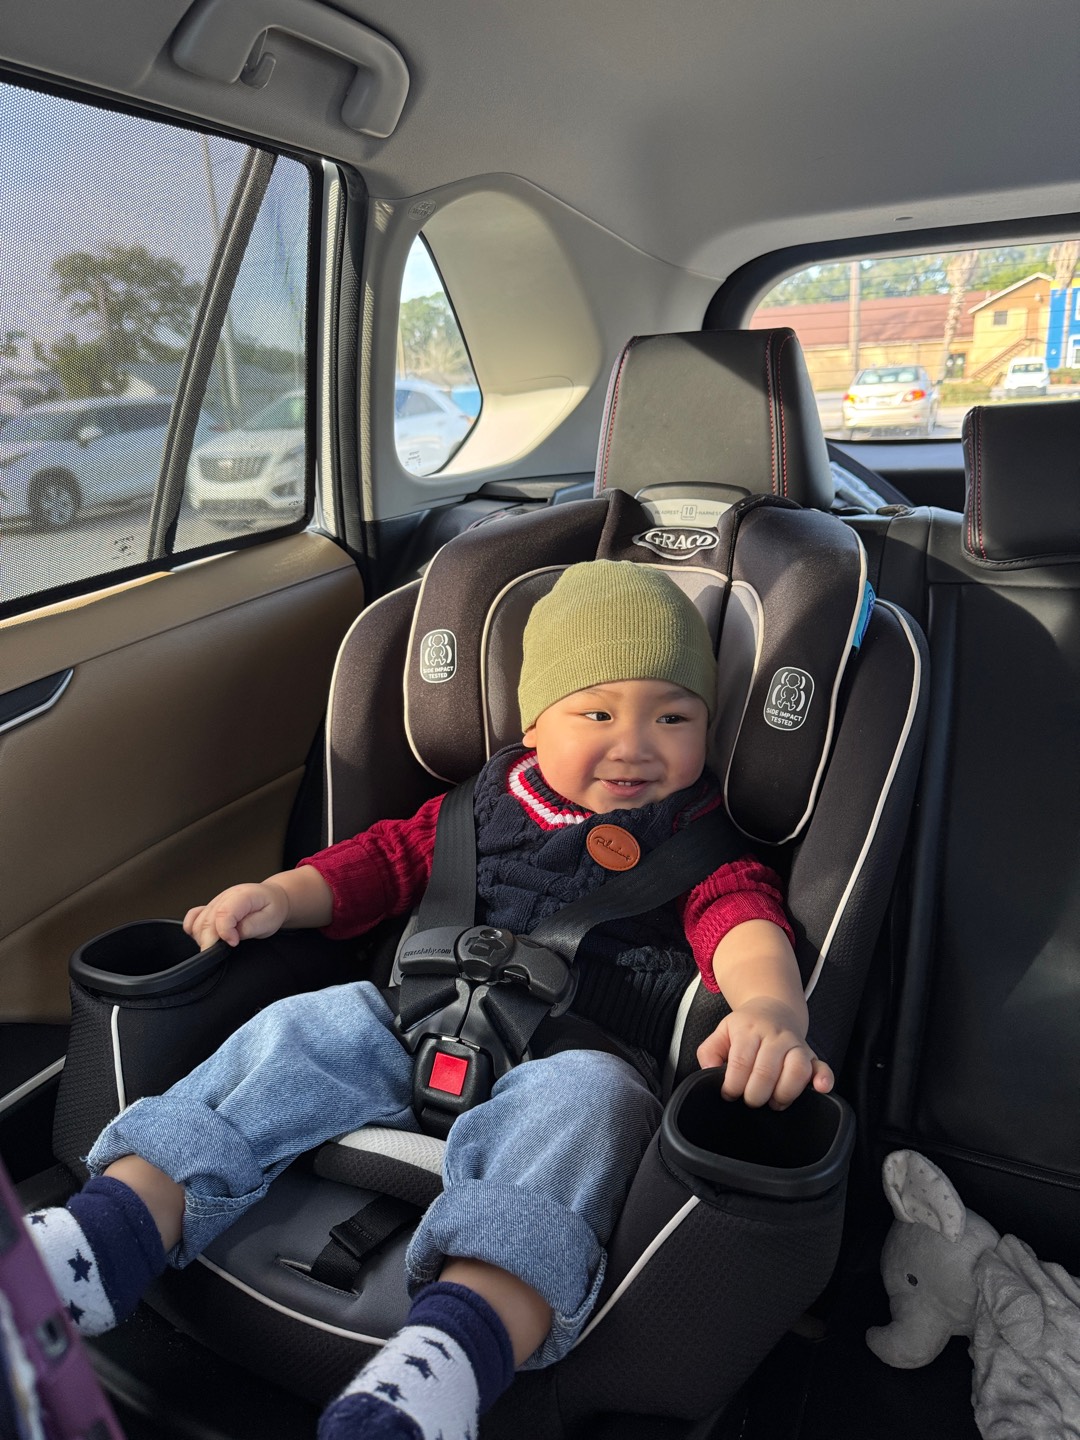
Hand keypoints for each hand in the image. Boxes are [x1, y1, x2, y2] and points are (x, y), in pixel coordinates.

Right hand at [183, 881, 289, 950]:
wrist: (273, 899)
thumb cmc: (271, 909)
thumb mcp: (269, 921)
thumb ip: (250, 928)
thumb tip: (232, 936)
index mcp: (242, 896)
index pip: (223, 913)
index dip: (225, 932)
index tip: (233, 943)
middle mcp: (225, 897)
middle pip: (207, 921)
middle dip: (211, 941)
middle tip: (220, 954)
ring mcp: (216, 902)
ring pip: (198, 922)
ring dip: (203, 938)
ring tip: (219, 946)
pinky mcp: (210, 908)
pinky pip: (193, 918)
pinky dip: (193, 929)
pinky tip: (203, 937)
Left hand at [696, 997, 833, 1108]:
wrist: (774, 1008)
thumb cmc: (746, 1027)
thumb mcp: (722, 1032)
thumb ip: (709, 1052)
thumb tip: (708, 1072)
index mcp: (749, 1030)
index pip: (740, 1062)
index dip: (733, 1085)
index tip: (729, 1094)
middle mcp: (774, 1036)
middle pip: (767, 1071)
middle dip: (755, 1095)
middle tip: (750, 1100)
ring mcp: (796, 1045)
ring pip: (796, 1070)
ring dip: (784, 1093)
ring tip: (773, 1102)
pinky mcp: (812, 1054)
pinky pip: (823, 1066)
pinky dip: (824, 1079)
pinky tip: (819, 1088)